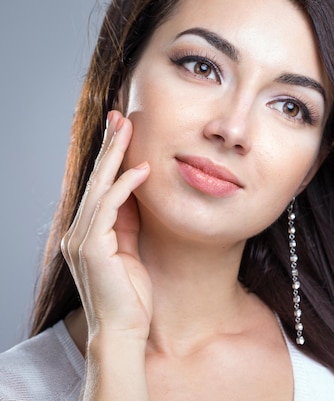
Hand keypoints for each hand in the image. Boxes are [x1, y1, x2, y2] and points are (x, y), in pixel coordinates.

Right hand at [61, 110, 151, 340]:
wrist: (124, 329)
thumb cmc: (131, 295)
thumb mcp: (131, 250)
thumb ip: (128, 222)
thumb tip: (136, 192)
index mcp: (87, 233)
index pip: (99, 187)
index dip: (110, 158)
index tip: (122, 133)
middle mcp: (78, 232)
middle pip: (95, 180)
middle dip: (109, 147)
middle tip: (120, 117)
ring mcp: (81, 239)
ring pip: (99, 187)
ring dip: (115, 156)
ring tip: (128, 129)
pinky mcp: (91, 247)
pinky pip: (109, 207)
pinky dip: (125, 186)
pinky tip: (141, 170)